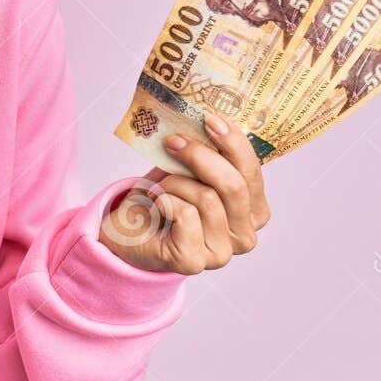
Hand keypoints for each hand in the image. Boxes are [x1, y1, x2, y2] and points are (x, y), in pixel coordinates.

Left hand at [99, 112, 270, 273]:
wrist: (127, 233)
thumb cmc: (162, 200)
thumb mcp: (189, 171)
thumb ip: (208, 154)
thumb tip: (211, 120)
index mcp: (253, 211)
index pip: (253, 172)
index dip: (234, 143)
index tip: (209, 118)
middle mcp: (245, 235)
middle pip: (233, 185)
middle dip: (200, 156)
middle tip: (172, 141)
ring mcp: (222, 253)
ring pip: (207, 198)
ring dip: (174, 183)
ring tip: (158, 186)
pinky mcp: (194, 261)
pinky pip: (185, 214)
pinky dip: (164, 200)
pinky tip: (154, 205)